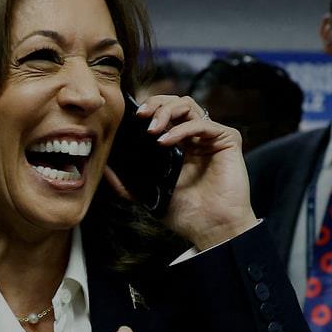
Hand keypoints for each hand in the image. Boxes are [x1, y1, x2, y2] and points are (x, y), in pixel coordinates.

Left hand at [105, 95, 257, 249]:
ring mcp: (211, 137)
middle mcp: (195, 137)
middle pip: (174, 102)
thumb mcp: (147, 195)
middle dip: (155, 104)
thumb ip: (126, 182)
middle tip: (141, 117)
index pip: (162, 114)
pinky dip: (181, 129)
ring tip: (152, 130)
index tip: (131, 118)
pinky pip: (202, 123)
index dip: (147, 109)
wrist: (212, 229)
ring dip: (166, 111)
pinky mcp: (227, 139)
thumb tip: (103, 167)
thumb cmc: (186, 214)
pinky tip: (166, 141)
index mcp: (178, 145)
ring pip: (188, 105)